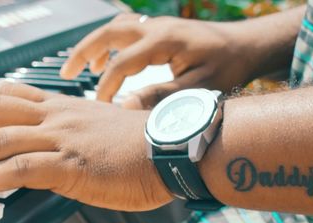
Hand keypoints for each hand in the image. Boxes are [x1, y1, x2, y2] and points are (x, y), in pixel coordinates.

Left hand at [0, 82, 172, 210]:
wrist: (173, 150)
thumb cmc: (140, 145)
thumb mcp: (98, 128)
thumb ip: (66, 135)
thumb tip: (44, 153)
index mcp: (60, 107)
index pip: (6, 95)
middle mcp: (55, 116)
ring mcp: (62, 138)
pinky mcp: (73, 164)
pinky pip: (24, 167)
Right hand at [60, 13, 253, 108]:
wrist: (247, 46)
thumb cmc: (228, 67)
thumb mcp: (199, 88)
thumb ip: (162, 97)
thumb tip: (125, 108)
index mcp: (164, 41)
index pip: (122, 63)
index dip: (107, 86)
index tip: (101, 107)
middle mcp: (157, 28)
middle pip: (108, 33)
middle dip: (83, 52)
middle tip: (65, 74)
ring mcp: (157, 25)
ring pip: (114, 28)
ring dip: (93, 45)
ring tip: (78, 68)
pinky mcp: (160, 29)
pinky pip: (125, 29)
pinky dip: (109, 43)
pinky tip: (104, 61)